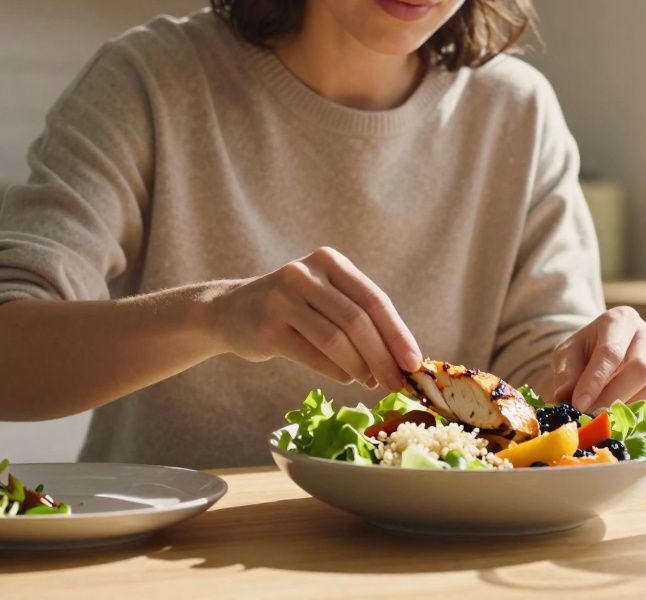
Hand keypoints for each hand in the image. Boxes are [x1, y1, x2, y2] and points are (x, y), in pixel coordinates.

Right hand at [210, 247, 422, 390]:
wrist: (231, 311)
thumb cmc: (292, 309)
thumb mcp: (324, 296)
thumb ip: (359, 317)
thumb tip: (402, 358)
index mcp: (328, 261)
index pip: (373, 299)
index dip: (398, 334)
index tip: (415, 363)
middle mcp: (305, 274)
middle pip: (357, 321)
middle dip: (383, 357)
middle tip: (397, 383)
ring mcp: (282, 299)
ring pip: (336, 340)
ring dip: (360, 368)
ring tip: (372, 383)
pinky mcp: (267, 327)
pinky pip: (312, 355)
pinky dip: (336, 372)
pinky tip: (348, 379)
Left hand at [550, 306, 645, 419]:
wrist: (601, 361)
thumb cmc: (584, 354)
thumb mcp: (566, 356)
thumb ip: (566, 374)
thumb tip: (565, 396)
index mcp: (621, 319)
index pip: (611, 351)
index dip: (594, 381)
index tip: (578, 404)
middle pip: (642, 368)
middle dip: (614, 397)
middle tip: (592, 416)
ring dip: (633, 409)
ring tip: (608, 419)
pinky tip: (630, 420)